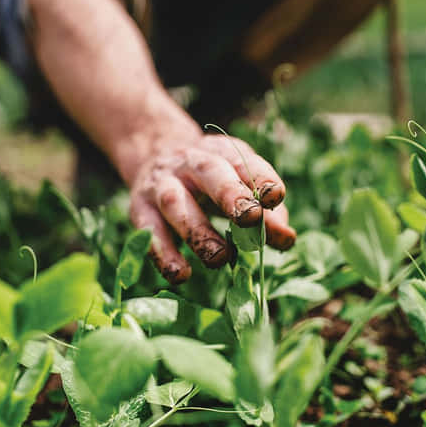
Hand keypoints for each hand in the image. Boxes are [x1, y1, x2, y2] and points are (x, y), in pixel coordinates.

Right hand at [127, 133, 295, 283]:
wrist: (154, 155)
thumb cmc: (212, 180)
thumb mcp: (240, 185)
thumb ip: (266, 213)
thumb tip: (286, 239)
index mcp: (223, 152)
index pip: (245, 162)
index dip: (261, 178)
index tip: (276, 196)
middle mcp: (191, 163)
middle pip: (211, 174)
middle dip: (230, 195)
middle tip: (250, 218)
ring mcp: (161, 184)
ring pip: (176, 204)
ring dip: (198, 232)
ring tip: (220, 259)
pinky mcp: (139, 208)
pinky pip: (149, 231)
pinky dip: (164, 254)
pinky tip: (181, 274)